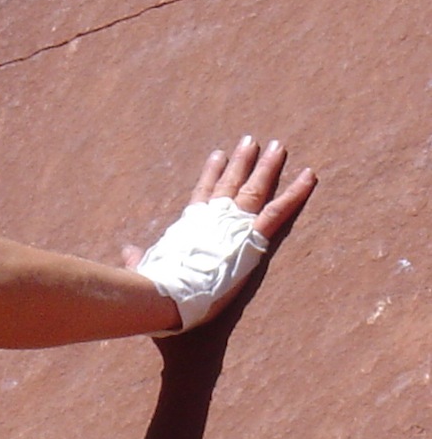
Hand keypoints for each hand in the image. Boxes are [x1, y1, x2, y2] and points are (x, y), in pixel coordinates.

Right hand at [127, 137, 316, 329]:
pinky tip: (310, 176)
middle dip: (242, 162)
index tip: (218, 155)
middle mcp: (213, 219)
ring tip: (278, 147)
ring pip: (255, 189)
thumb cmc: (154, 289)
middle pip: (231, 184)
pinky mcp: (252, 238)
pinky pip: (279, 211)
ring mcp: (234, 225)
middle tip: (251, 142)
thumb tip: (128, 251)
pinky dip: (296, 192)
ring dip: (267, 167)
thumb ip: (138, 259)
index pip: (203, 194)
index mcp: (190, 227)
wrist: (167, 296)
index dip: (211, 174)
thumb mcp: (145, 270)